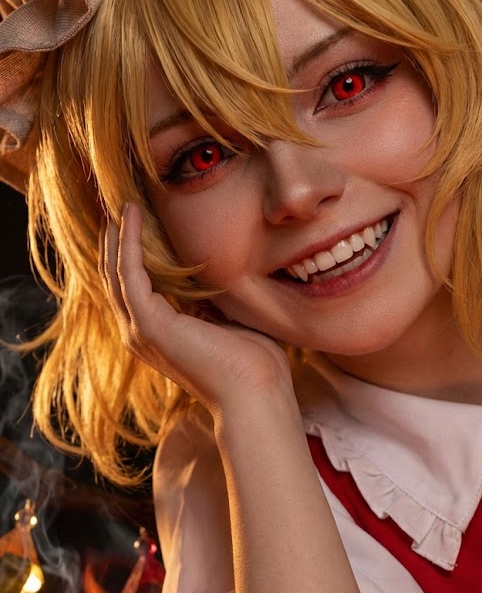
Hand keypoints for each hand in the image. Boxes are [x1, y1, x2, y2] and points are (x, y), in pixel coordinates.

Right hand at [99, 203, 294, 417]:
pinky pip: (129, 274)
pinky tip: (131, 217)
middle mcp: (140, 333)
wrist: (256, 391)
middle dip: (116, 238)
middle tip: (119, 201)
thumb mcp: (225, 316)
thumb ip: (209, 295)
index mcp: (158, 332)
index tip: (135, 215)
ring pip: (115, 272)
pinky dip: (128, 243)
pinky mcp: (149, 325)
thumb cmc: (253, 360)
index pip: (132, 285)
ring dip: (117, 235)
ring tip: (122, 202)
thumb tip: (213, 267)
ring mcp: (140, 331)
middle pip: (115, 276)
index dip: (129, 250)